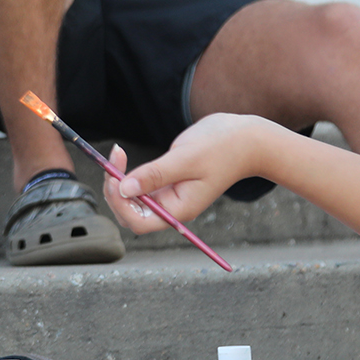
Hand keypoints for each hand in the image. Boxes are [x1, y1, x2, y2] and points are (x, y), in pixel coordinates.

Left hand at [103, 113, 279, 232]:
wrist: (245, 138)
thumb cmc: (223, 149)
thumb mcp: (187, 159)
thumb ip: (155, 175)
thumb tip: (124, 188)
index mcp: (179, 210)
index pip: (138, 221)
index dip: (120, 203)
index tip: (114, 177)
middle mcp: (172, 207)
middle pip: (130, 212)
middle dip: (114, 190)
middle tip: (113, 159)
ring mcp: (169, 194)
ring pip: (131, 198)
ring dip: (117, 181)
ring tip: (116, 155)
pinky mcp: (166, 180)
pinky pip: (138, 184)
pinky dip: (125, 173)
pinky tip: (121, 156)